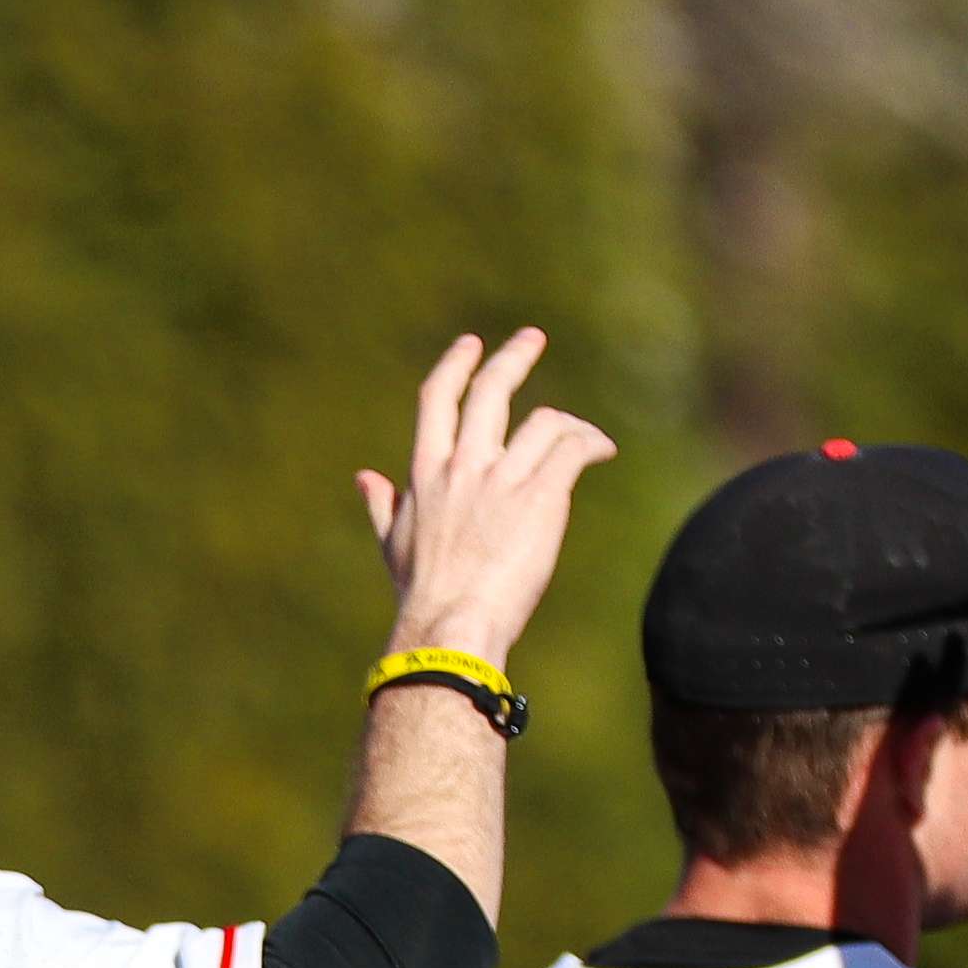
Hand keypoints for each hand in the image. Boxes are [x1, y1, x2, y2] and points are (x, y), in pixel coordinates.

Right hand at [359, 328, 619, 660]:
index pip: (438, 399)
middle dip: (514, 357)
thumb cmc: (421, 595)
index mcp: (426, 473)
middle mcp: (464, 466)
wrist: (450, 628)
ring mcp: (504, 480)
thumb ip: (383, 504)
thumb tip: (365, 478)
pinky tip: (603, 451)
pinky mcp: (542, 497)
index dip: (456, 365)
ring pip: (544, 421)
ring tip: (583, 437)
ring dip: (567, 424)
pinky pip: (573, 448)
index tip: (472, 346)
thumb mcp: (394, 544)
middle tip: (533, 339)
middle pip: (491, 390)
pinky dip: (591, 443)